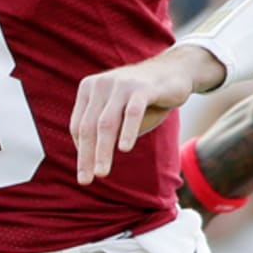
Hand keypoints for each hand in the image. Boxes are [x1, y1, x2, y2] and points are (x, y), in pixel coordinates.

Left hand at [69, 46, 222, 184]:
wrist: (174, 72)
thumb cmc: (142, 99)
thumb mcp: (119, 112)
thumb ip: (105, 131)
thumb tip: (89, 161)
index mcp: (89, 89)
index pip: (78, 125)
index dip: (81, 151)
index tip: (85, 171)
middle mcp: (100, 85)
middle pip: (88, 126)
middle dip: (86, 156)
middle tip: (86, 180)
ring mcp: (120, 84)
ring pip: (106, 123)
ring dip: (103, 150)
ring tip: (102, 172)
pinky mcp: (142, 88)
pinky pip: (132, 113)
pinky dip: (127, 132)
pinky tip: (124, 149)